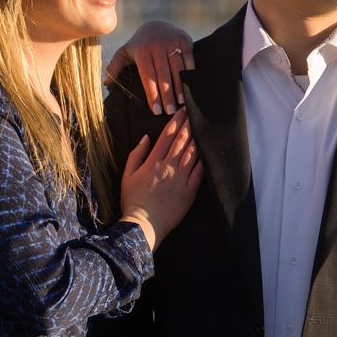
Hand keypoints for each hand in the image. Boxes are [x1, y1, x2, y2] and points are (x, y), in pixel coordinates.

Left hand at [105, 20, 195, 115]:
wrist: (157, 23)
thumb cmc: (140, 44)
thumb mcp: (125, 52)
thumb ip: (115, 66)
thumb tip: (107, 83)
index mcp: (142, 52)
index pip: (148, 77)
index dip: (152, 94)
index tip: (156, 110)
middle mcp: (156, 46)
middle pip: (163, 74)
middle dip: (167, 94)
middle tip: (170, 111)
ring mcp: (171, 42)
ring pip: (177, 68)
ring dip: (180, 86)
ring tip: (181, 102)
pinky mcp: (184, 39)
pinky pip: (188, 58)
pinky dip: (190, 72)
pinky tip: (191, 86)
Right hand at [119, 108, 203, 249]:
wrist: (142, 225)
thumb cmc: (133, 201)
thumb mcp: (127, 175)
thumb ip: (136, 155)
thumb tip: (145, 137)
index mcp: (153, 162)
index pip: (167, 136)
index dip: (176, 122)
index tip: (183, 111)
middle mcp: (168, 167)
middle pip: (181, 141)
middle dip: (190, 124)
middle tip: (197, 112)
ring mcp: (180, 179)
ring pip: (192, 153)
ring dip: (199, 138)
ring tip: (205, 126)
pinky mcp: (189, 191)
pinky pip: (199, 172)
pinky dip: (204, 160)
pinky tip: (210, 150)